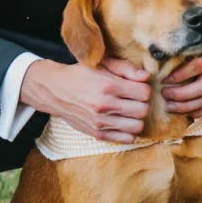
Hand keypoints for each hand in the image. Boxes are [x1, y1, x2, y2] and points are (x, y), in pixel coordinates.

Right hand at [20, 59, 151, 143]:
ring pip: (137, 126)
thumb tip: (146, 77)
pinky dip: (129, 132)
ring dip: (136, 118)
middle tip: (134, 100)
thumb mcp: (102, 63)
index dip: (144, 89)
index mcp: (108, 85)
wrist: (55, 91)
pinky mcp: (97, 133)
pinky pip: (125, 139)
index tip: (137, 88)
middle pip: (143, 110)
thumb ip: (126, 68)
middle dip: (142, 103)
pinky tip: (123, 122)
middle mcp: (105, 105)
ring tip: (129, 111)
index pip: (144, 93)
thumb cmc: (81, 74)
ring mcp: (101, 122)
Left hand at [162, 41, 201, 117]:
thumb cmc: (188, 44)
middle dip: (182, 94)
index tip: (164, 79)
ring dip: (186, 106)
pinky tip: (184, 112)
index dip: (180, 75)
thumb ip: (171, 45)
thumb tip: (153, 52)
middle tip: (165, 94)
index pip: (198, 65)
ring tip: (169, 106)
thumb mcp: (182, 39)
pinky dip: (198, 112)